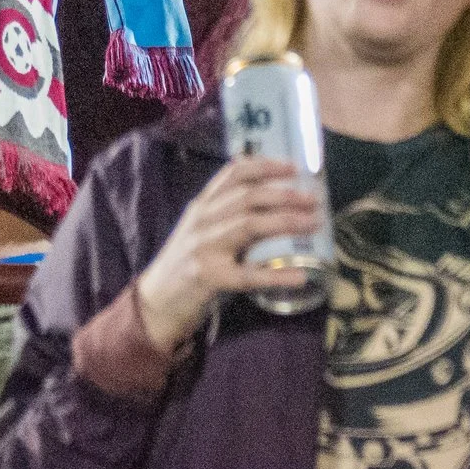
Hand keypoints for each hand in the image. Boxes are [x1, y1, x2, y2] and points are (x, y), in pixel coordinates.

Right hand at [131, 156, 322, 350]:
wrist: (155, 302)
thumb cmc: (183, 265)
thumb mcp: (199, 231)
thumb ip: (225, 215)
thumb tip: (272, 204)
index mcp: (201, 207)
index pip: (233, 174)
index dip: (265, 166)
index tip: (293, 167)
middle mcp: (202, 221)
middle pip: (247, 198)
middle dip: (284, 195)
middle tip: (313, 199)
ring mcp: (203, 249)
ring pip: (249, 226)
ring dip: (285, 222)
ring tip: (313, 224)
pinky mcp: (208, 278)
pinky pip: (248, 275)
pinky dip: (276, 275)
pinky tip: (298, 276)